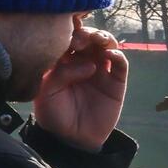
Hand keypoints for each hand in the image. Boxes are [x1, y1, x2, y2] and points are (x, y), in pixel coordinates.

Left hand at [31, 24, 126, 150]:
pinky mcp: (116, 81)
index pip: (67, 37)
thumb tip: (89, 65)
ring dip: (103, 37)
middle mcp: (81, 61)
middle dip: (86, 33)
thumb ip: (61, 73)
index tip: (66, 32)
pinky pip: (121, 63)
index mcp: (61, 60)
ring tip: (98, 41)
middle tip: (81, 39)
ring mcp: (100, 69)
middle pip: (88, 37)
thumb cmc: (54, 114)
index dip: (69, 30)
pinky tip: (110, 55)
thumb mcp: (46, 92)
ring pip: (106, 44)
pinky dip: (118, 55)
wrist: (72, 138)